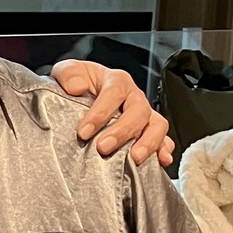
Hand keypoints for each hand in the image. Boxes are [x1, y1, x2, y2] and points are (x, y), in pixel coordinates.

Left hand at [54, 60, 174, 167]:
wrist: (85, 92)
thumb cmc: (79, 82)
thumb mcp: (67, 72)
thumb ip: (68, 74)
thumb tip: (76, 87)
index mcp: (116, 81)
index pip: (114, 93)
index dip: (100, 113)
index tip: (83, 132)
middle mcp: (134, 97)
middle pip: (139, 111)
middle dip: (122, 131)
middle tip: (103, 147)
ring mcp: (145, 115)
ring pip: (157, 125)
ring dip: (148, 142)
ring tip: (134, 158)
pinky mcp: (149, 132)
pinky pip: (164, 140)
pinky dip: (164, 150)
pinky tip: (160, 161)